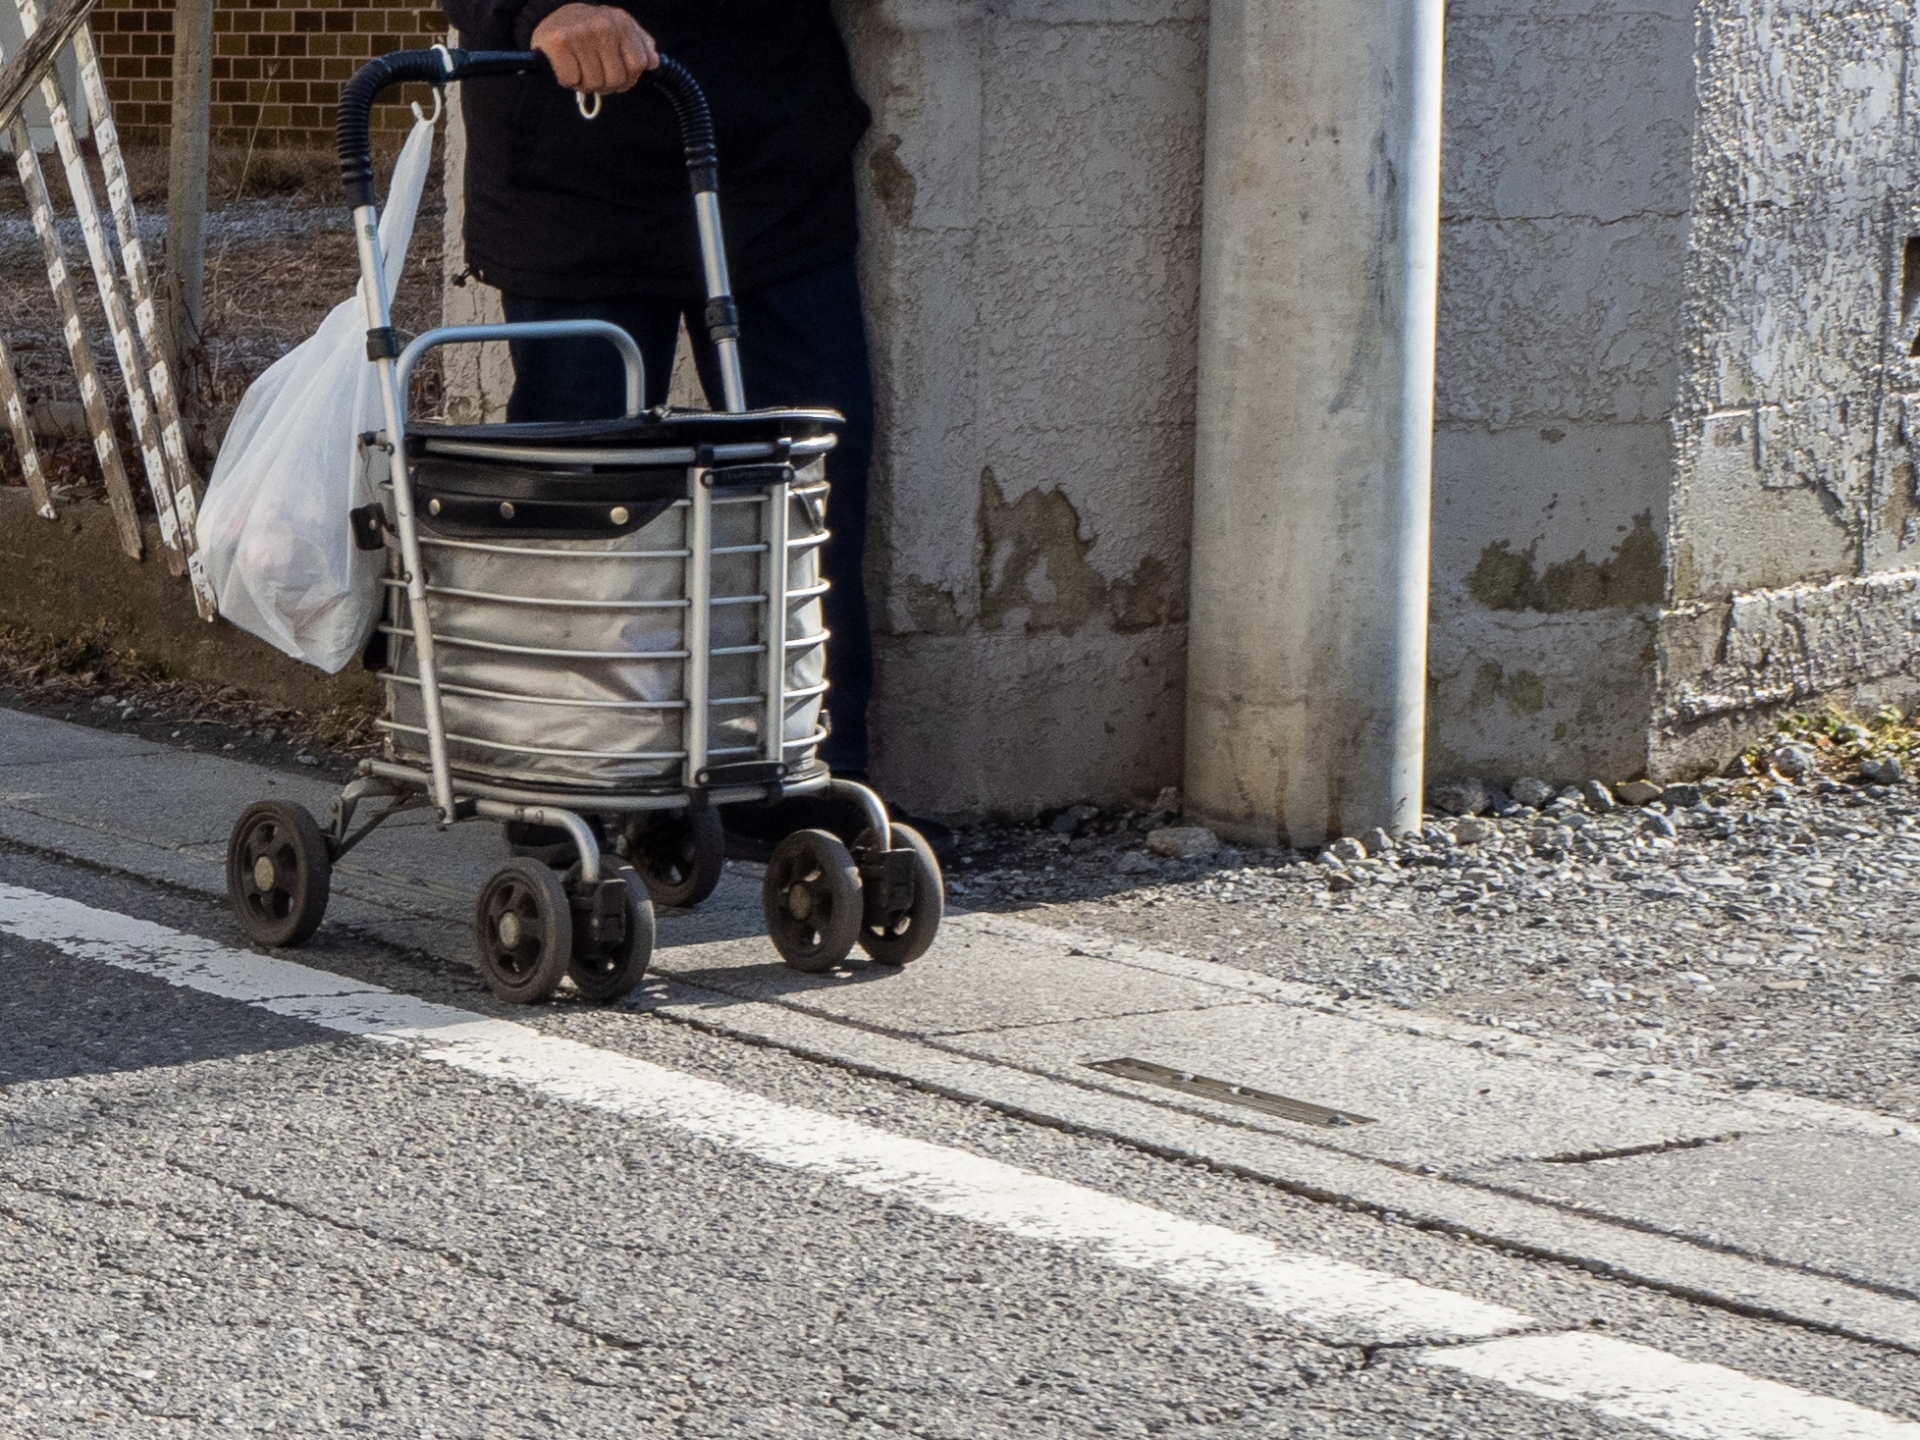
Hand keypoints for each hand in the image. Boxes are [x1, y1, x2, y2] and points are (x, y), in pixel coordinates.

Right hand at [531, 4, 657, 93]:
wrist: (553, 14)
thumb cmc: (592, 28)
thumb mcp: (621, 28)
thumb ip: (641, 45)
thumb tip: (653, 62)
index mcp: (622, 23)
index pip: (638, 65)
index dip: (628, 78)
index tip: (617, 76)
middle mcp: (603, 26)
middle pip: (616, 79)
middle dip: (606, 85)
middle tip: (595, 74)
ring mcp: (581, 34)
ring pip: (593, 83)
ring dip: (585, 84)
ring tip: (580, 69)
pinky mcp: (559, 43)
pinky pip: (571, 80)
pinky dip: (568, 81)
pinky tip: (566, 67)